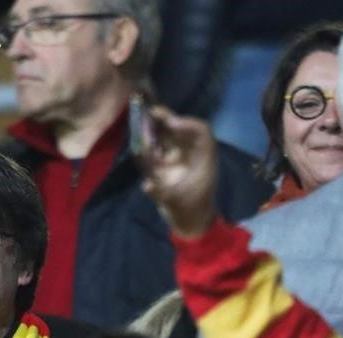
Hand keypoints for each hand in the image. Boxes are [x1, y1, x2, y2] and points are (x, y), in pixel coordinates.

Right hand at [139, 106, 218, 237]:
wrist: (192, 222)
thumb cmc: (189, 211)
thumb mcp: (177, 204)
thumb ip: (162, 195)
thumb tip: (147, 186)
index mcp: (203, 159)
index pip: (201, 133)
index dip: (187, 124)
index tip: (171, 122)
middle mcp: (191, 154)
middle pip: (180, 130)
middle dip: (166, 119)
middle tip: (150, 110)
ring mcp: (180, 159)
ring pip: (168, 136)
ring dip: (156, 128)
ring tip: (141, 118)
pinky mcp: (168, 165)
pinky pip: (160, 147)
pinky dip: (150, 142)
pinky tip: (139, 136)